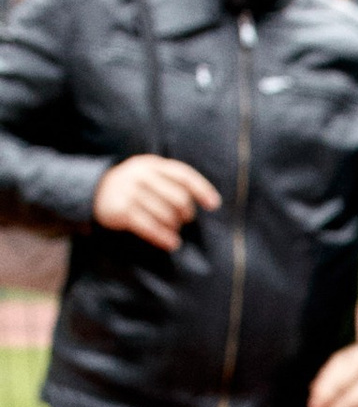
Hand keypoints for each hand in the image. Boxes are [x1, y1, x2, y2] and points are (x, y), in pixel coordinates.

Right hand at [92, 153, 220, 250]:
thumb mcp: (149, 175)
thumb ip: (173, 182)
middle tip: (184, 220)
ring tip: (174, 229)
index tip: (214, 205)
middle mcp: (140, 174)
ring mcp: (130, 191)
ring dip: (174, 226)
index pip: (183, 175)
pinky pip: (151, 227)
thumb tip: (209, 201)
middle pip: (179, 198)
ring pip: (166, 215)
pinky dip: (164, 237)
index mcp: (151, 163)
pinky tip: (171, 243)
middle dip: (186, 213)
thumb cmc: (133, 187)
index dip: (202, 190)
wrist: (93, 191)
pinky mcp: (121, 210)